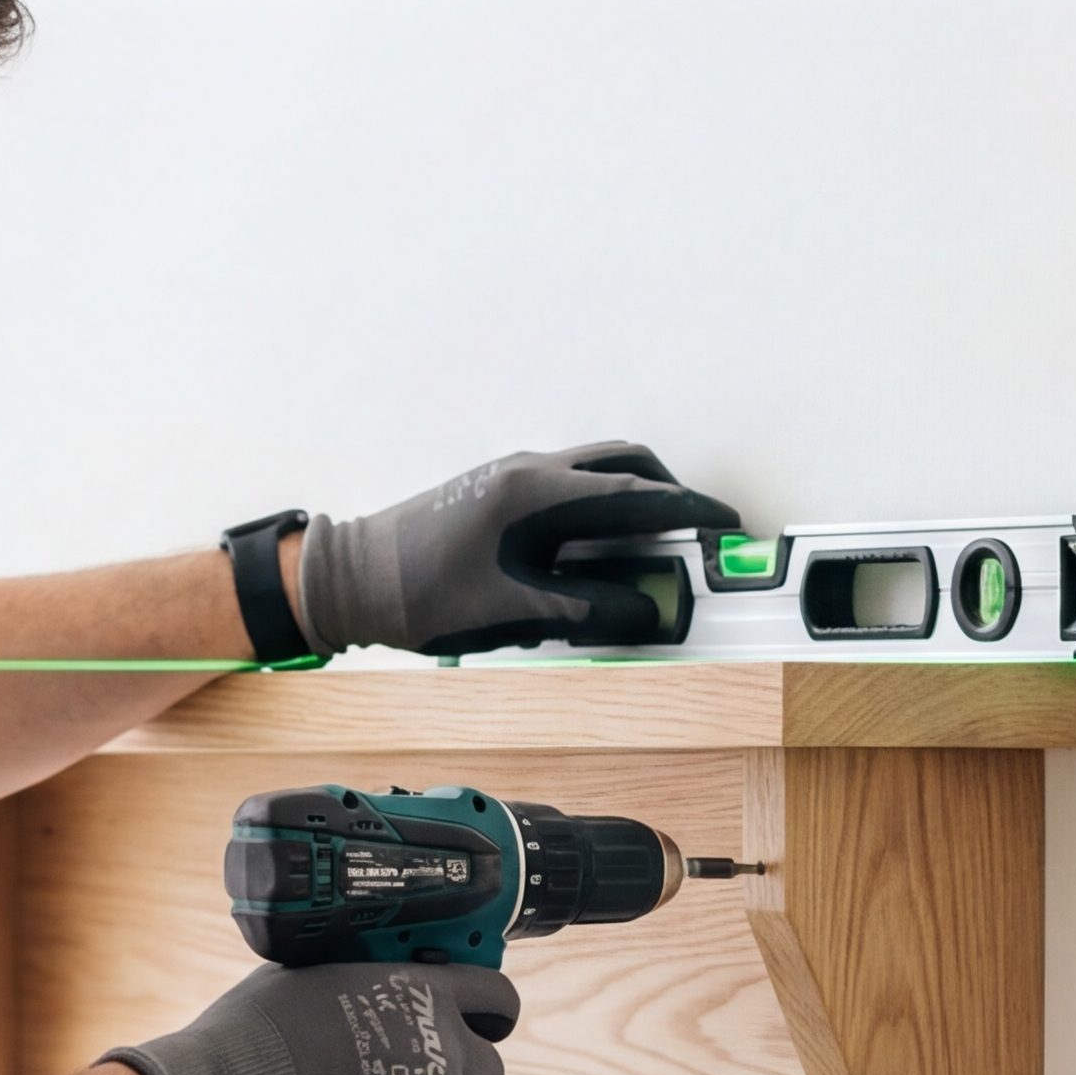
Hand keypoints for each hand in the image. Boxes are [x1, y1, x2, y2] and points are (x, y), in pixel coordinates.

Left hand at [298, 443, 739, 656]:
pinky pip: (566, 486)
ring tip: (652, 542)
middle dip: (669, 491)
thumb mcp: (511, 612)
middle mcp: (527, 471)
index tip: (725, 522)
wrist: (350, 580)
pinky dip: (597, 507)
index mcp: (536, 493)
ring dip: (631, 495)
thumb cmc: (419, 595)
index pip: (635, 491)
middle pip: (623, 462)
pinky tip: (596, 547)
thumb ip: (586, 610)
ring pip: (594, 469)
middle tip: (696, 528)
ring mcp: (509, 476)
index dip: (689, 509)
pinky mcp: (495, 492)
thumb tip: (647, 612)